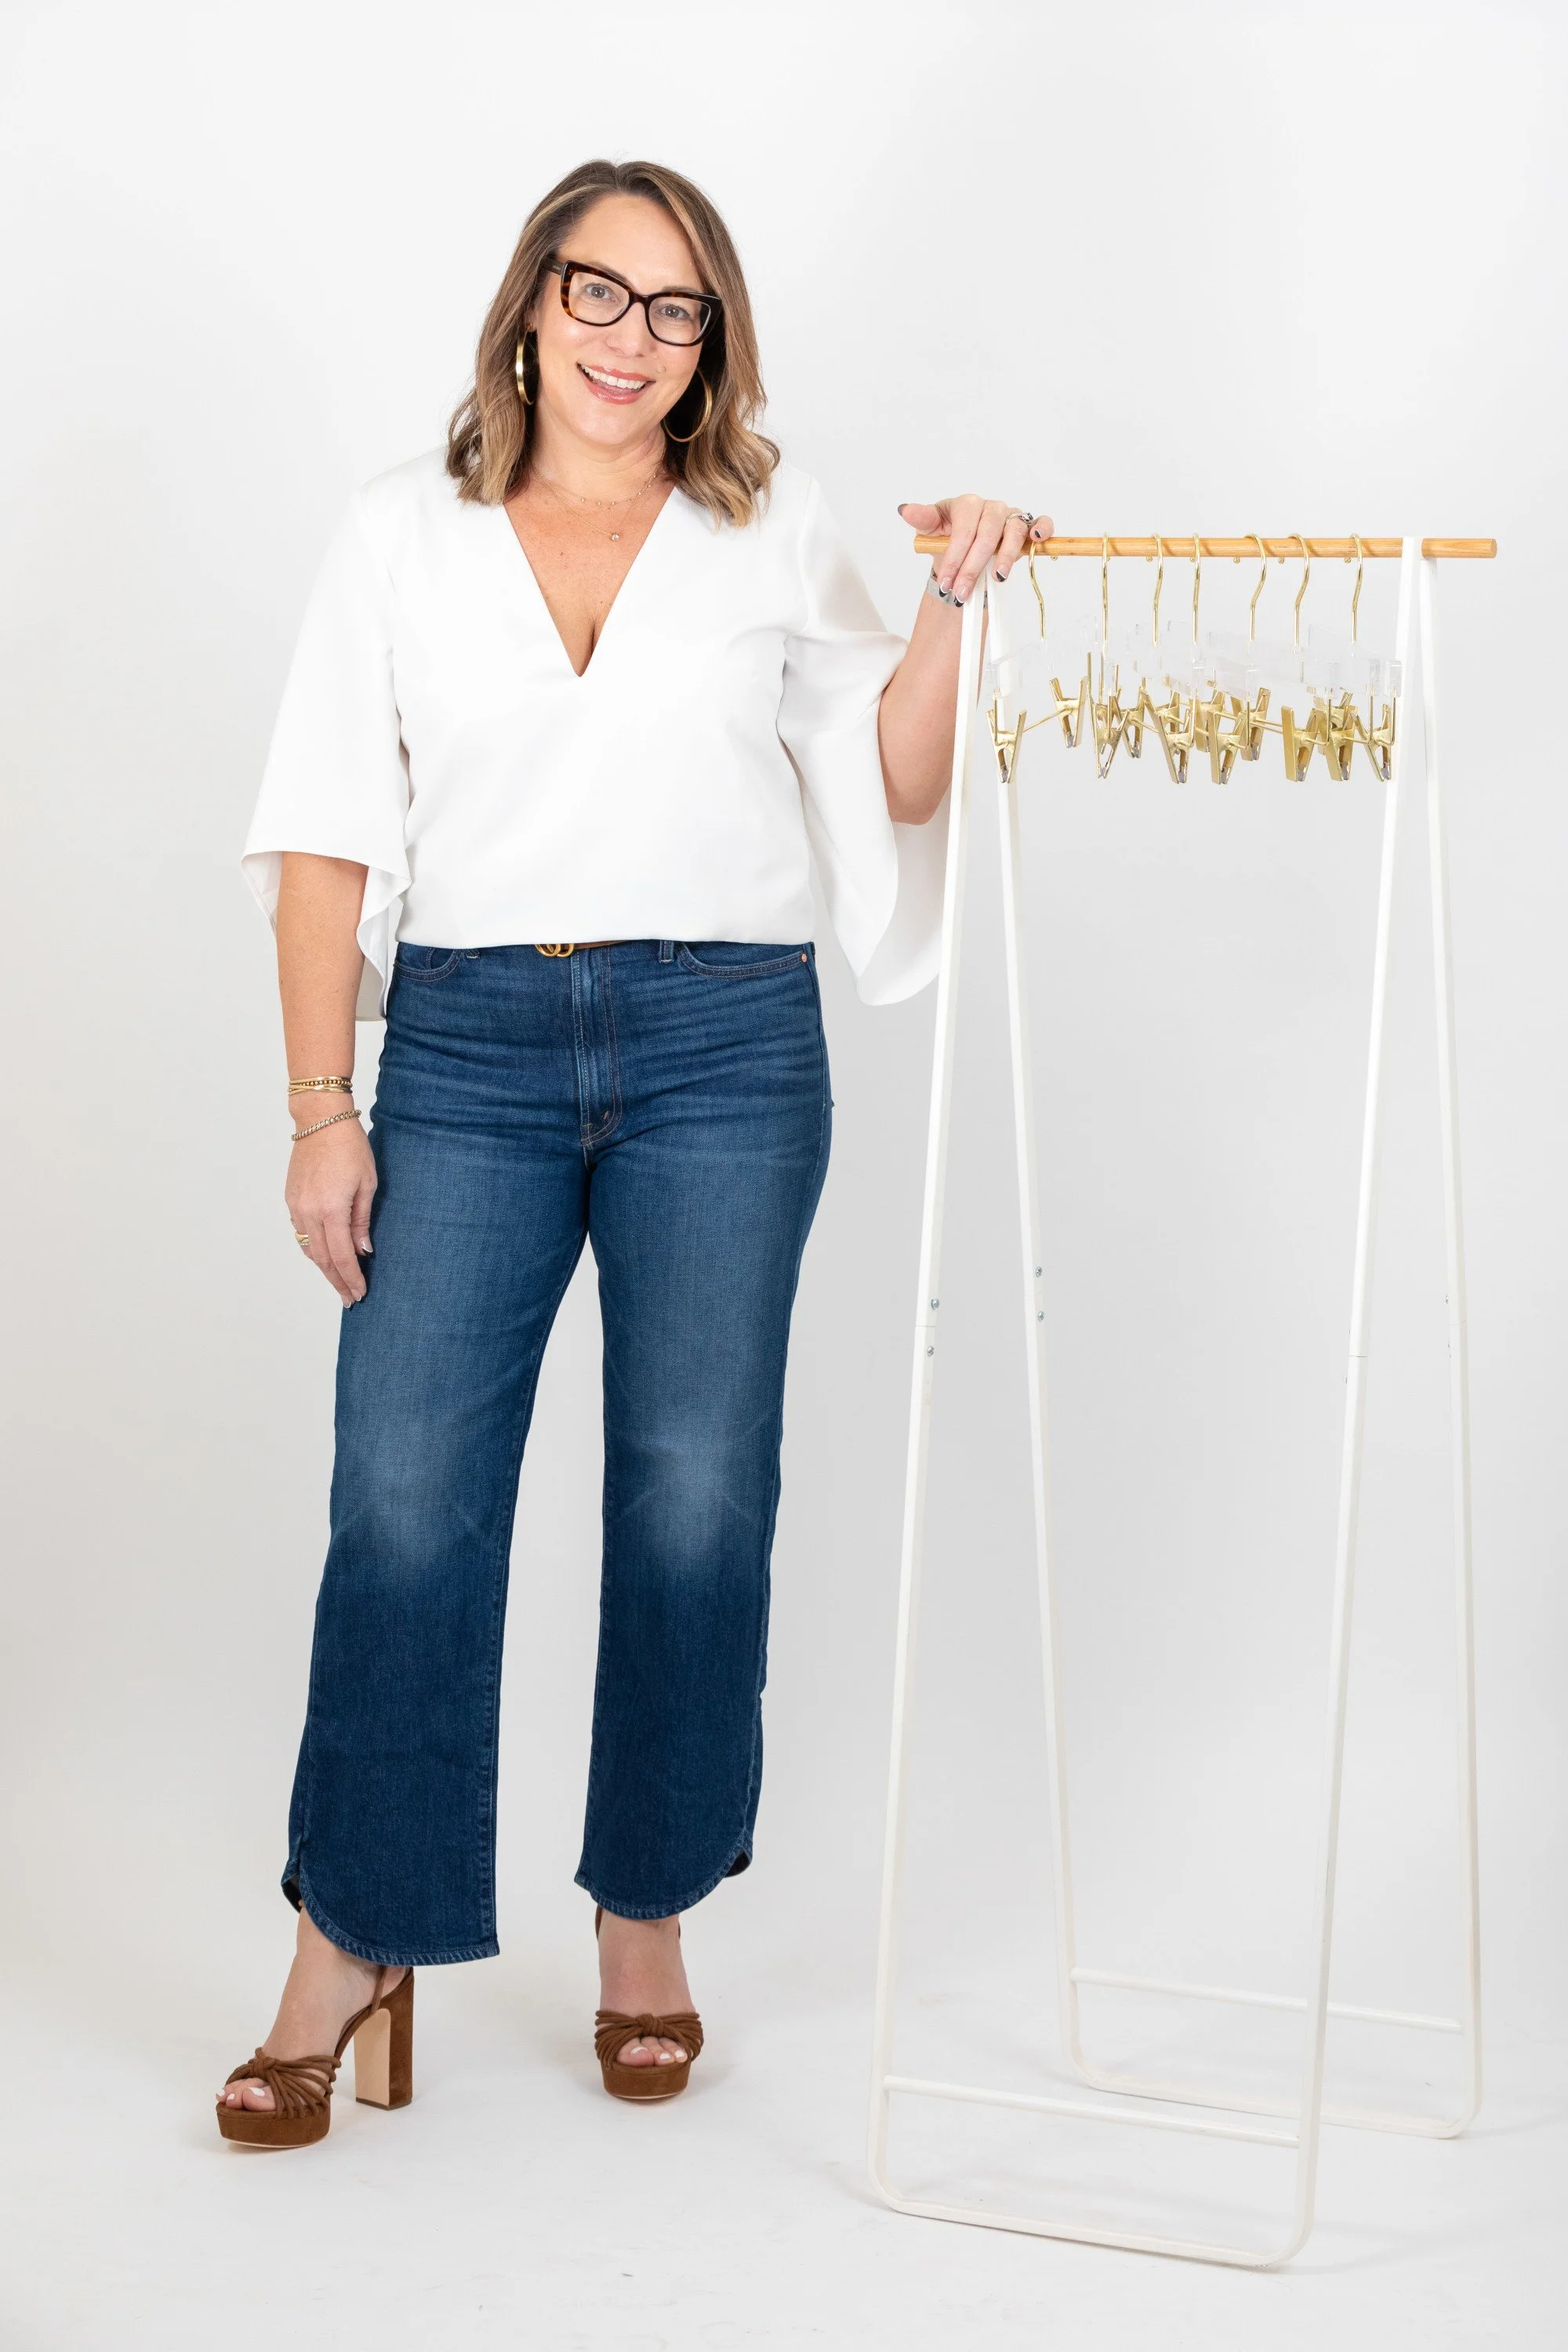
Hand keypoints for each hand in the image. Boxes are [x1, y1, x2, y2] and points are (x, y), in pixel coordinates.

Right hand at [284, 1117, 376, 1305]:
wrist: (320, 1120)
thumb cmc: (350, 1147)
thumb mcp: (367, 1184)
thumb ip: (362, 1220)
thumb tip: (362, 1250)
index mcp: (331, 1209)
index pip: (341, 1256)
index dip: (351, 1278)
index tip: (359, 1293)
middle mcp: (309, 1212)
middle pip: (322, 1259)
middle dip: (337, 1281)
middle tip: (349, 1298)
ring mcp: (296, 1206)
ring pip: (308, 1248)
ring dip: (324, 1268)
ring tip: (339, 1282)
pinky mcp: (290, 1199)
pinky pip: (301, 1233)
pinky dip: (313, 1249)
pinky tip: (324, 1256)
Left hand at [897, 496, 1054, 604]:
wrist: (963, 551)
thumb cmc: (947, 539)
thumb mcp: (930, 531)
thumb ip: (921, 519)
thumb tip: (905, 510)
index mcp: (966, 505)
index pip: (964, 529)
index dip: (956, 557)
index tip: (946, 582)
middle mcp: (990, 508)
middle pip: (987, 534)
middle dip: (973, 567)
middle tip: (962, 593)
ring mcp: (1010, 516)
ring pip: (1013, 530)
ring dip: (1005, 556)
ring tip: (997, 578)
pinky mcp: (1027, 526)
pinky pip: (1040, 522)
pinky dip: (1042, 529)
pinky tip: (1036, 540)